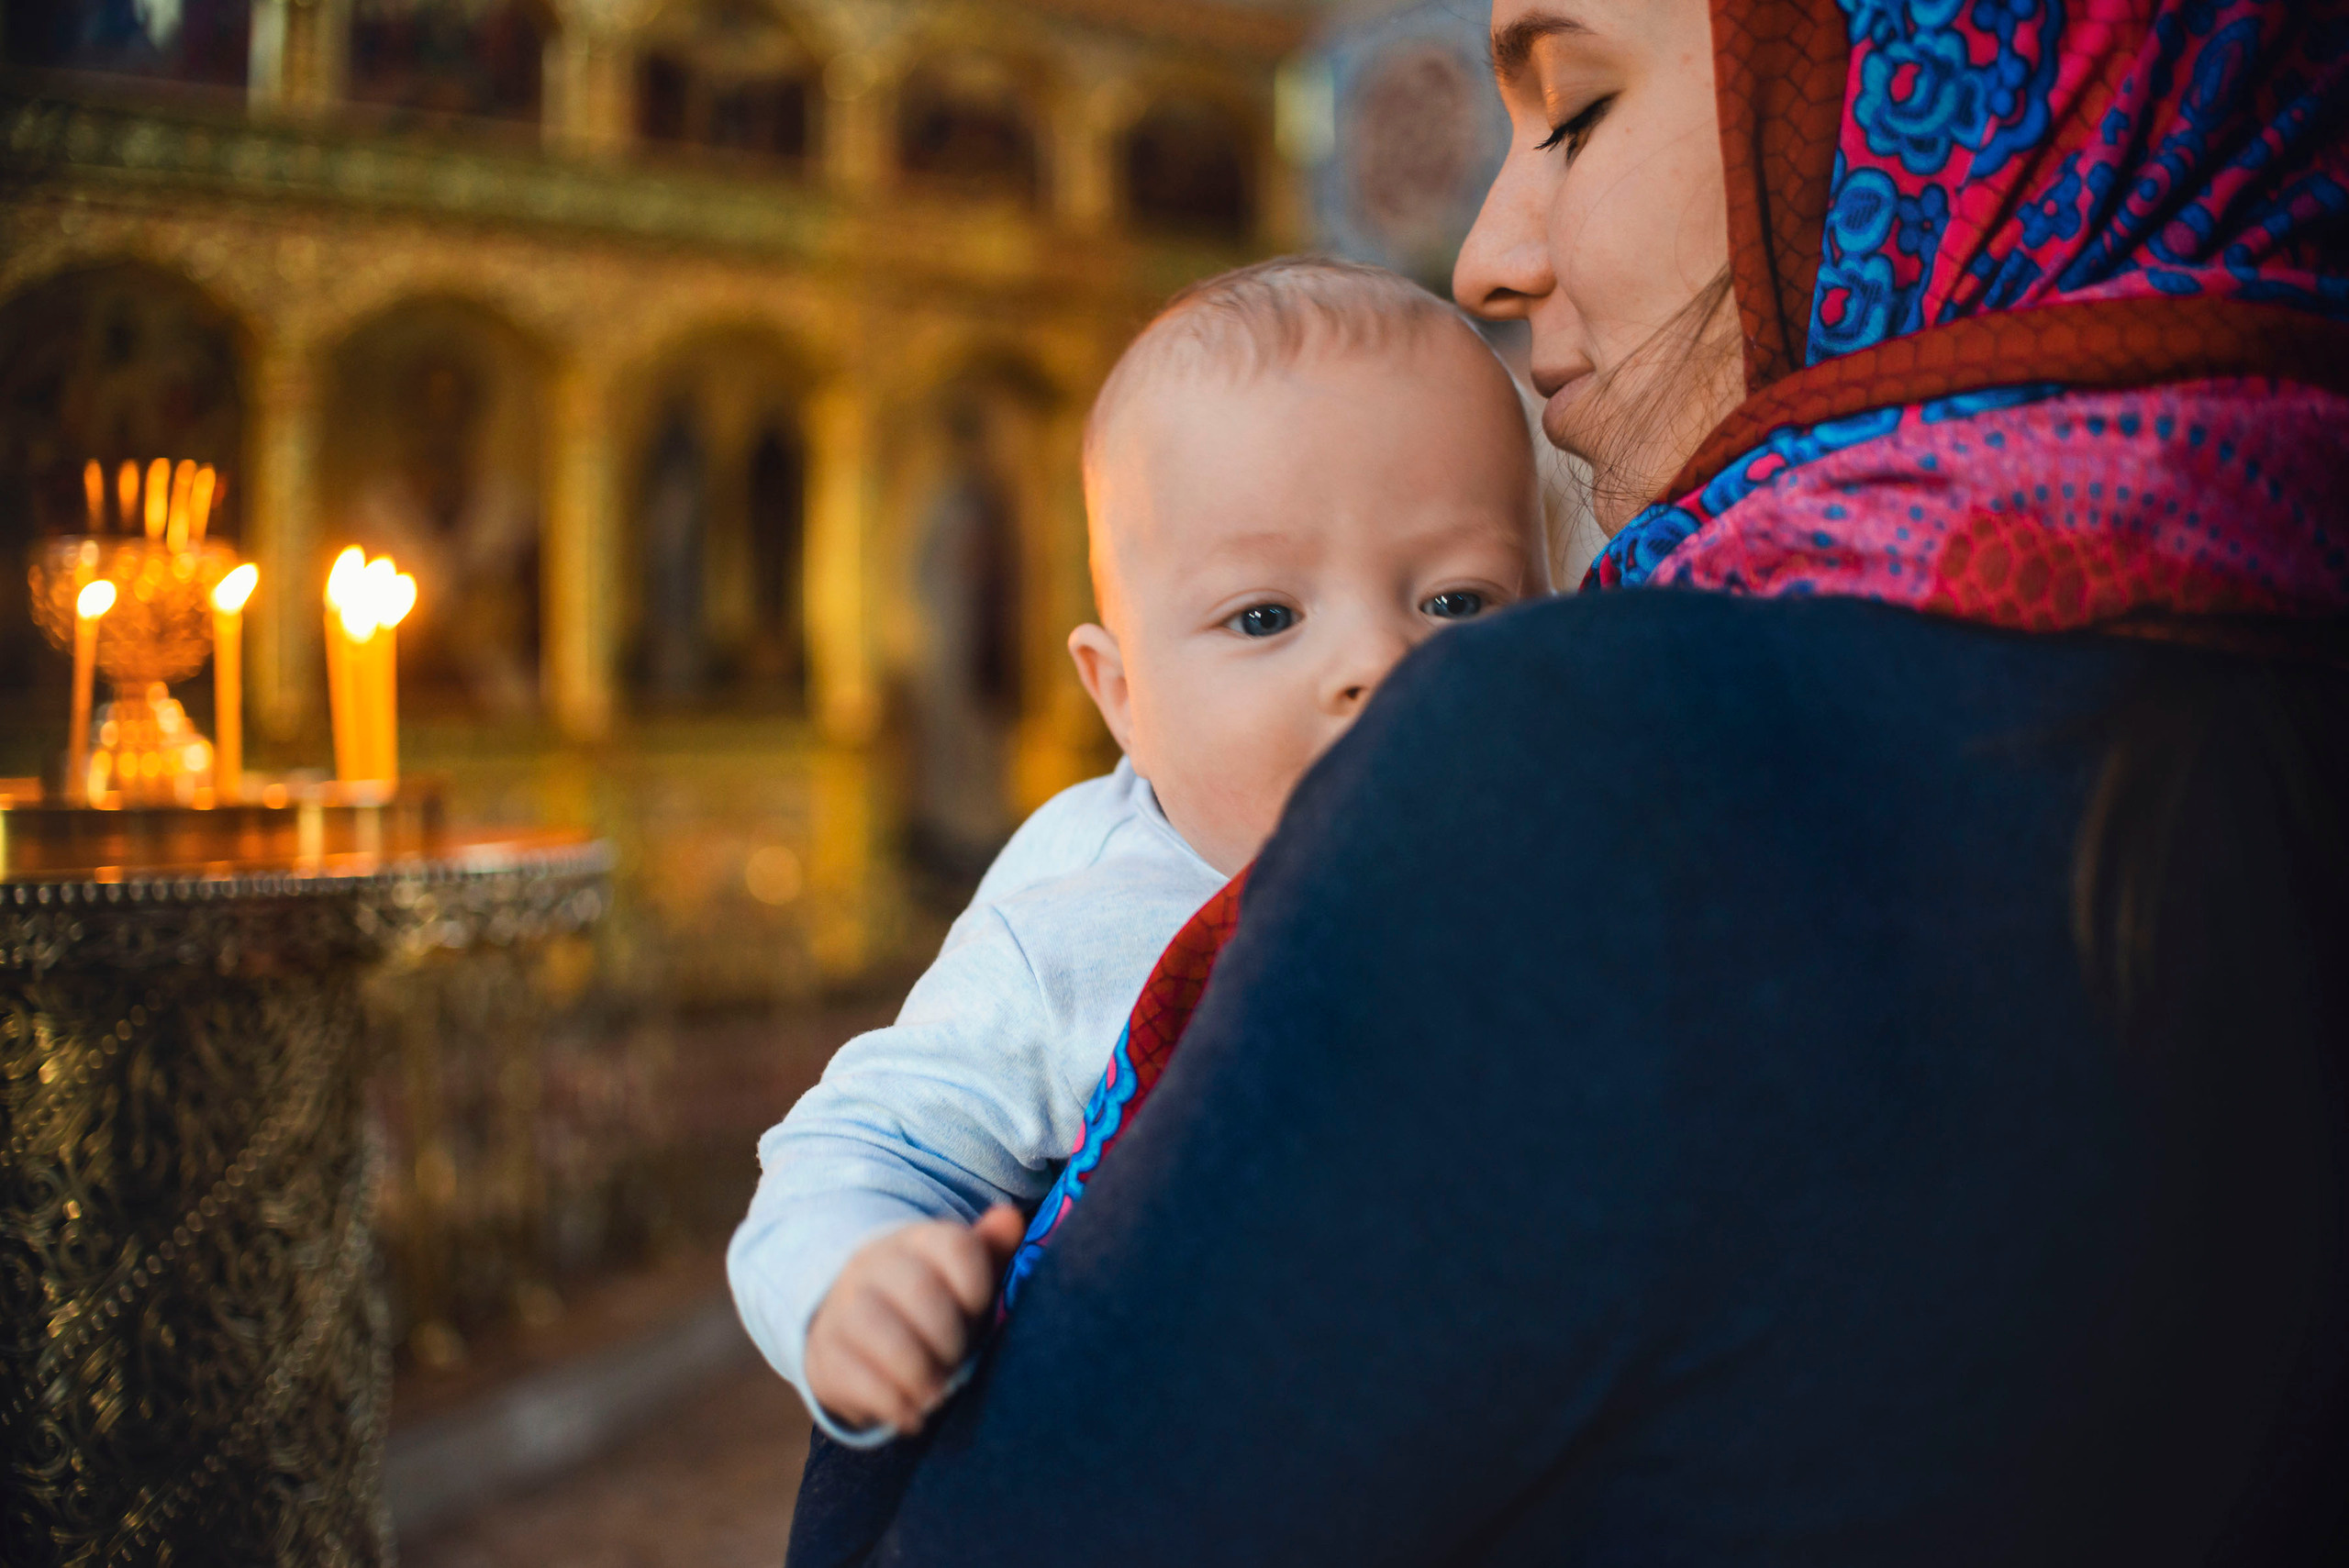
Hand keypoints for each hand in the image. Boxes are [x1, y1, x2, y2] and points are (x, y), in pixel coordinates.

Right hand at [804, 1204, 1025, 1434]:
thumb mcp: (963, 1279)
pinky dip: (888, 1401)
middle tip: (958, 1363)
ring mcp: (842, 1306)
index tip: (980, 1315)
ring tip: (938, 1394)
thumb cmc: (929, 1307)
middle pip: (917, 1288)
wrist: (853, 1332)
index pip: (955, 1246)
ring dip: (916, 1369)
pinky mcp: (822, 1352)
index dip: (978, 1287)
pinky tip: (912, 1415)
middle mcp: (874, 1264)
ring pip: (876, 1328)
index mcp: (918, 1241)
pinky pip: (849, 1374)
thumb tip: (1009, 1218)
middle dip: (947, 1336)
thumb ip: (989, 1251)